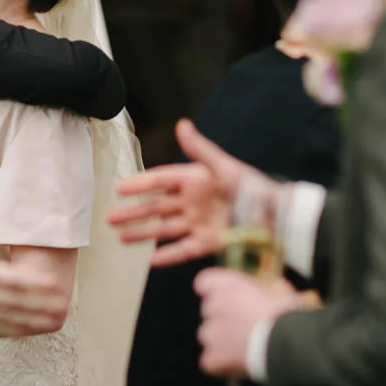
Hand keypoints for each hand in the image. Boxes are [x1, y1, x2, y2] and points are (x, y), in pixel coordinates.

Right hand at [0, 177, 68, 335]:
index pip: (9, 281)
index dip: (34, 286)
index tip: (55, 286)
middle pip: (11, 305)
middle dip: (39, 308)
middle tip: (62, 310)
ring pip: (0, 322)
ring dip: (27, 323)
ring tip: (48, 324)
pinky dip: (4, 332)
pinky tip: (17, 332)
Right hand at [108, 119, 283, 266]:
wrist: (276, 217)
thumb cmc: (252, 187)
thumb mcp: (223, 166)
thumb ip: (200, 149)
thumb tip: (182, 125)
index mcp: (194, 180)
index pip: (160, 181)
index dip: (140, 184)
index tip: (119, 188)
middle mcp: (192, 202)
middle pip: (157, 207)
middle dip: (133, 212)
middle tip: (110, 217)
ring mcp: (198, 223)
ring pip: (164, 229)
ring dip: (143, 233)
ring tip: (120, 237)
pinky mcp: (207, 243)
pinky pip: (182, 250)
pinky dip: (167, 256)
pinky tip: (149, 261)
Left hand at [194, 268, 311, 377]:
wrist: (287, 344)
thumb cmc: (286, 317)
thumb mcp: (280, 292)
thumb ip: (268, 289)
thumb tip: (274, 290)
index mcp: (228, 285)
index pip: (204, 282)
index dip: (214, 291)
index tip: (225, 298)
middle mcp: (214, 305)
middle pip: (209, 311)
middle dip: (223, 319)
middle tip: (243, 327)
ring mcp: (211, 332)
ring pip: (208, 336)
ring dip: (221, 341)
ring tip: (243, 348)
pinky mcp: (213, 357)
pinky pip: (210, 361)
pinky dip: (220, 364)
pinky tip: (237, 365)